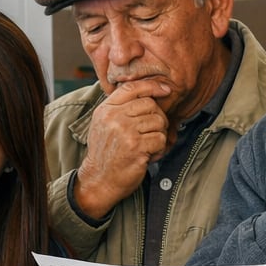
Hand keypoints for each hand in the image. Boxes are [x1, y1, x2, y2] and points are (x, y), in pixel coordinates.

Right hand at [76, 79, 172, 218]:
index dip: (152, 86)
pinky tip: (148, 155)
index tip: (165, 90)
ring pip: (159, 122)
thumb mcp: (104, 124)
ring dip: (159, 135)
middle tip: (152, 133)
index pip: (132, 87)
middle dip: (158, 118)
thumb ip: (120, 107)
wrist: (99, 180)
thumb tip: (149, 92)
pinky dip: (159, 149)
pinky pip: (161, 139)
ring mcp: (125, 132)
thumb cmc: (106, 152)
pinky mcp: (136, 147)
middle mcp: (114, 117)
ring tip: (148, 146)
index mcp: (106, 109)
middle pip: (151, 105)